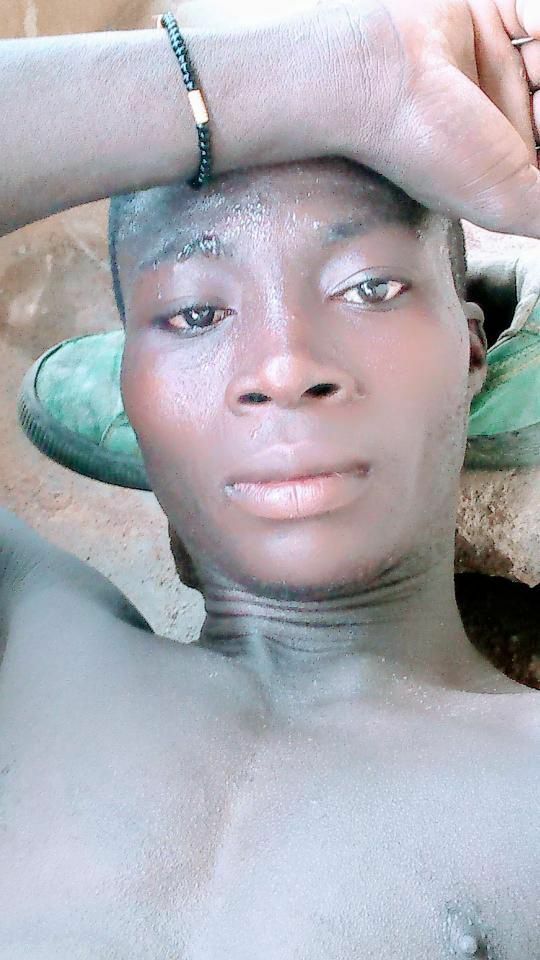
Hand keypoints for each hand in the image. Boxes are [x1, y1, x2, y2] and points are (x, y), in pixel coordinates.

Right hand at [302, 0, 539, 235]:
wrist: (377, 78)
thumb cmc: (429, 146)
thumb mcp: (510, 201)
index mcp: (510, 164)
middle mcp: (506, 117)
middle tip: (538, 106)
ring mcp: (500, 66)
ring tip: (535, 71)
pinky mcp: (491, 13)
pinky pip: (534, 11)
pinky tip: (531, 31)